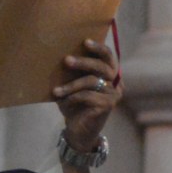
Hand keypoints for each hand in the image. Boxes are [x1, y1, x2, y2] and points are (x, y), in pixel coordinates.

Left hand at [52, 36, 119, 152]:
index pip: (108, 56)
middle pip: (101, 66)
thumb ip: (73, 72)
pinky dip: (72, 97)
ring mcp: (113, 94)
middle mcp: (115, 82)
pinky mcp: (108, 105)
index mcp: (109, 74)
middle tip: (66, 60)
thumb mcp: (72, 86)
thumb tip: (62, 54)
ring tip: (56, 91)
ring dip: (71, 85)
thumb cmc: (73, 105)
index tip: (85, 41)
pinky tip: (62, 102)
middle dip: (83, 62)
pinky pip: (87, 95)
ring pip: (92, 81)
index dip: (98, 48)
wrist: (76, 131)